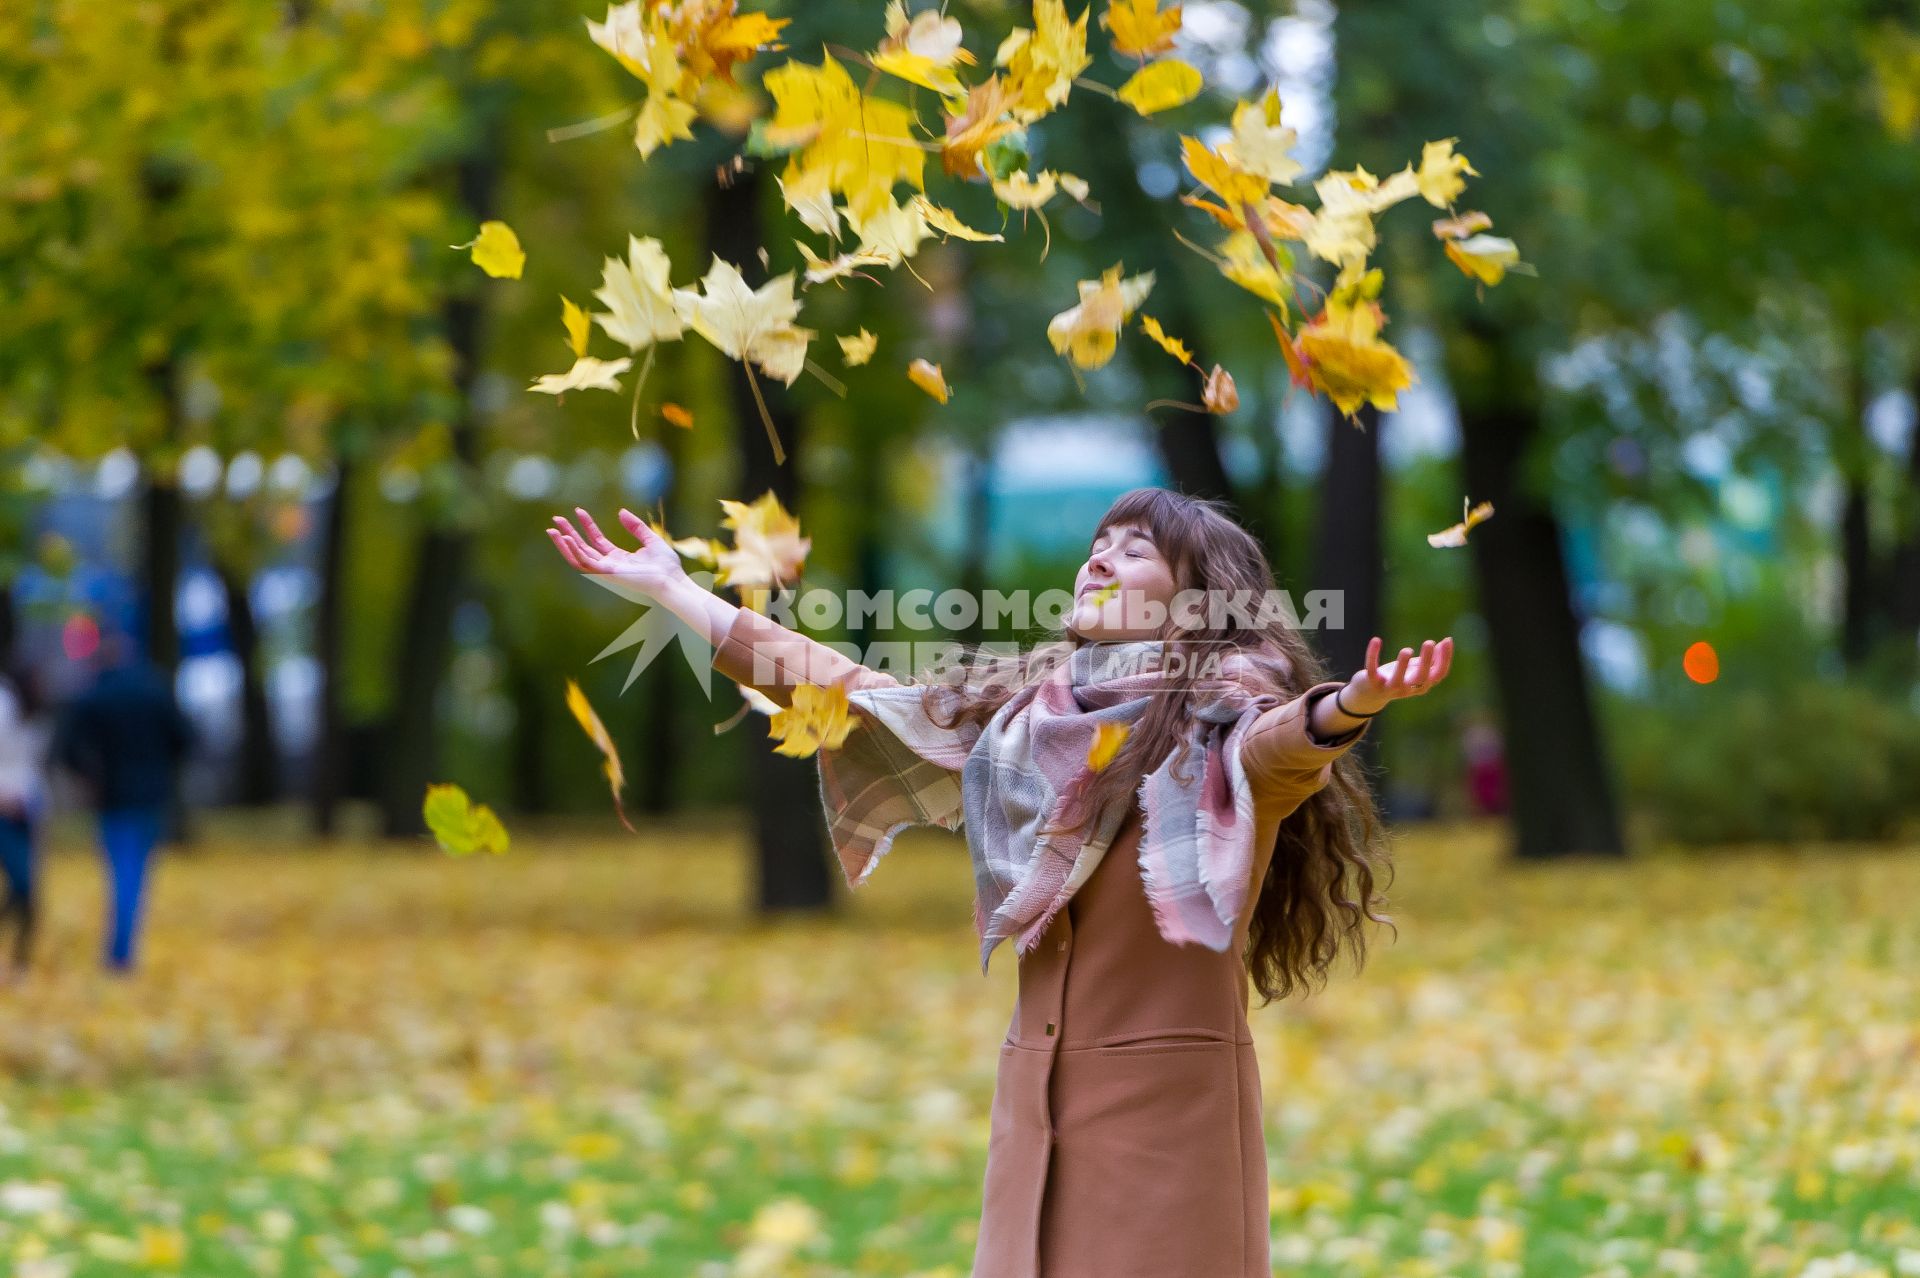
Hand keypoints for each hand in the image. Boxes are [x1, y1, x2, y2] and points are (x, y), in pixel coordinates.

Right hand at [547, 506, 688, 600]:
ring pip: (578, 558)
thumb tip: (620, 512)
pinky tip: (566, 539)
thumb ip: (635, 526)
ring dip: (564, 545)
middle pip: (583, 548)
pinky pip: (585, 563)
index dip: (587, 525)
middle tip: (556, 519)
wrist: (672, 579)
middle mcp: (610, 565)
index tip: (579, 511)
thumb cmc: (666, 564)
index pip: (597, 540)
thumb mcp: (650, 539)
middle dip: (568, 534)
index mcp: (619, 558)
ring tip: (553, 529)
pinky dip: (574, 552)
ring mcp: (607, 570)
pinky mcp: (608, 573)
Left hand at [1341, 636, 1453, 715]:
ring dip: (1402, 665)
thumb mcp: (1414, 669)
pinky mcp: (1372, 683)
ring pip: (1397, 680)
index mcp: (1421, 685)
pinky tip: (1376, 639)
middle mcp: (1408, 689)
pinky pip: (1372, 670)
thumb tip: (1445, 642)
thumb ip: (1429, 660)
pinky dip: (1372, 655)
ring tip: (1407, 650)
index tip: (1447, 640)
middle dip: (1427, 660)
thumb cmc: (1396, 677)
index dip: (1445, 658)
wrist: (1369, 694)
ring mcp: (1389, 688)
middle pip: (1421, 678)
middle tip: (1430, 642)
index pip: (1438, 674)